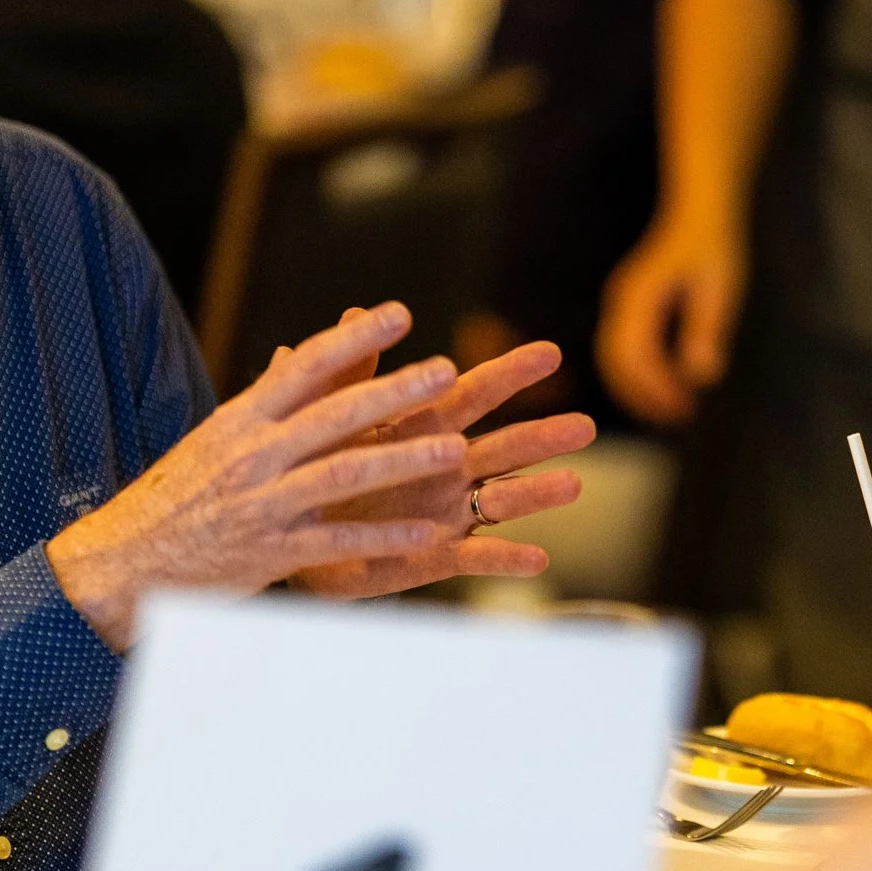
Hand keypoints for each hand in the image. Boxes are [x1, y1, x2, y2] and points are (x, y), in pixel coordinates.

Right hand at [47, 303, 481, 649]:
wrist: (122, 561)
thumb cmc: (178, 495)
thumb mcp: (215, 438)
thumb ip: (264, 404)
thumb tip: (295, 355)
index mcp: (239, 420)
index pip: (303, 367)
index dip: (353, 339)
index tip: (400, 314)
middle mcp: (251, 456)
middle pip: (333, 416)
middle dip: (392, 392)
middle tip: (444, 372)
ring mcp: (260, 506)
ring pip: (341, 476)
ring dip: (401, 460)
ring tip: (454, 449)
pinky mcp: (269, 554)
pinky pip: (335, 544)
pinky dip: (382, 538)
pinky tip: (427, 535)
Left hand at [286, 332, 594, 598]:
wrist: (285, 533)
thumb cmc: (314, 465)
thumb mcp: (323, 415)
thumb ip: (342, 373)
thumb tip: (352, 312)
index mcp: (423, 427)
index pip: (474, 394)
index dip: (510, 374)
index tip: (550, 354)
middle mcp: (446, 467)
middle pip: (505, 447)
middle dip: (544, 437)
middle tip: (586, 427)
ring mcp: (446, 511)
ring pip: (501, 499)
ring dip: (537, 493)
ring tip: (573, 484)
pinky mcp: (434, 555)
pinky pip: (476, 557)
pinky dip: (507, 559)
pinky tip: (538, 559)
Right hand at [597, 213, 746, 425]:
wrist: (699, 216)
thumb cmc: (712, 249)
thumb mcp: (717, 289)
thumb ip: (706, 330)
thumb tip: (702, 377)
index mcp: (637, 297)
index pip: (631, 353)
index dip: (653, 387)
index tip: (684, 406)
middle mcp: (621, 303)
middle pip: (615, 362)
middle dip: (643, 395)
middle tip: (681, 416)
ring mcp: (622, 308)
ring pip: (616, 361)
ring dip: (641, 390)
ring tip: (679, 411)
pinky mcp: (631, 313)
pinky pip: (626, 354)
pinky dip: (643, 378)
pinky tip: (673, 390)